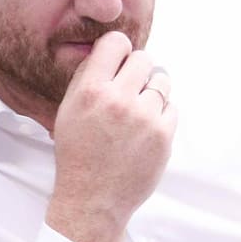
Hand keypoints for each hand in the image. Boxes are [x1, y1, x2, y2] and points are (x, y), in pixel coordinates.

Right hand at [47, 30, 176, 241]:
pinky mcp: (164, 136)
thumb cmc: (78, 154)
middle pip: (144, 58)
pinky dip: (160, 114)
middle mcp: (118, 100)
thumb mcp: (69, 110)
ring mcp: (144, 118)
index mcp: (90, 91)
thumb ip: (88, 77)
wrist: (93, 199)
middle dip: (137, 70)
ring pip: (162, 81)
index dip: (118, 50)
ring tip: (136, 111)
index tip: (118, 62)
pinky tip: (144, 129)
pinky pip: (171, 107)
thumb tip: (111, 50)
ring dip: (151, 91)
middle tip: (129, 88)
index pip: (116, 42)